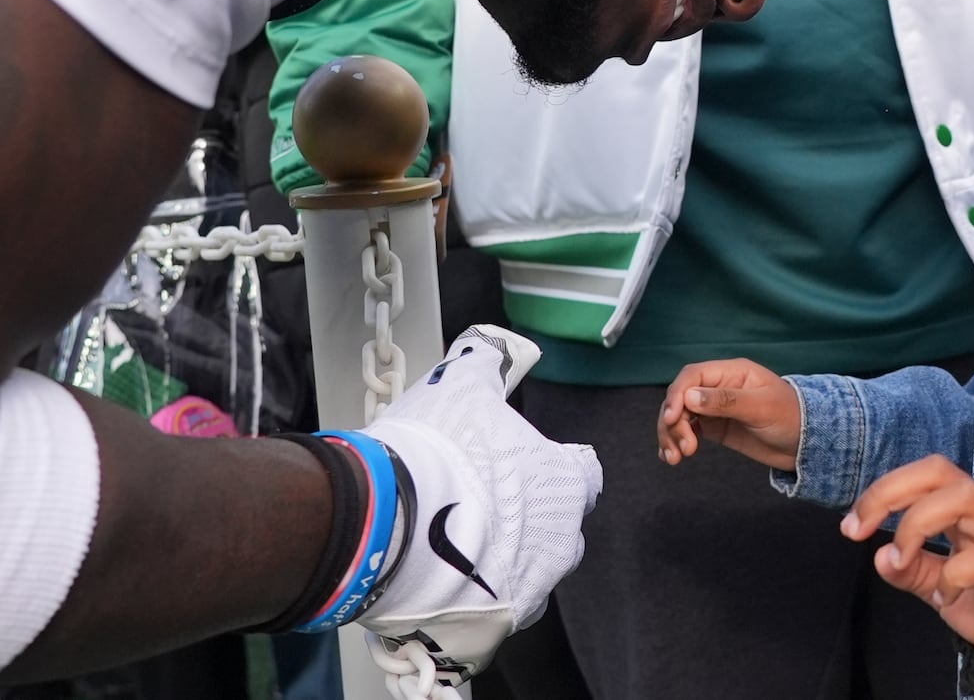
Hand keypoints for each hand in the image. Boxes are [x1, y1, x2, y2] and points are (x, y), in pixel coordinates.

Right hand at [355, 326, 601, 683]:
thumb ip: (484, 364)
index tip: (524, 465)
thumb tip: (490, 346)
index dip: (553, 467)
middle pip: (556, 528)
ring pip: (527, 573)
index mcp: (565, 484)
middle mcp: (561, 540)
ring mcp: (531, 589)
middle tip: (478, 505)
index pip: (583, 473)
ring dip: (500, 561)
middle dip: (526, 520)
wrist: (389, 527)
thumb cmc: (435, 454)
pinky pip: (492, 611)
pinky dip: (473, 599)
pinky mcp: (495, 627)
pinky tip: (439, 581)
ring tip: (452, 545)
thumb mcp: (459, 386)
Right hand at [657, 358, 800, 470]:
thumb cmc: (791, 416)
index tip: (671, 418)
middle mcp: (718, 388)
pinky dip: (675, 442)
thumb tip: (689, 397)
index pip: (692, 376)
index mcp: (731, 373)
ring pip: (680, 416)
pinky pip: (688, 431)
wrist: (807, 443)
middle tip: (683, 448)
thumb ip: (726, 401)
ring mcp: (714, 408)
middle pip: (680, 398)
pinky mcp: (715, 428)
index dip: (677, 395)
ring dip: (672, 435)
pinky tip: (670, 457)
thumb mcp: (761, 407)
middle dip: (673, 422)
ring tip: (676, 458)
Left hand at [842, 455, 973, 674]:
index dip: (882, 490)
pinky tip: (945, 598)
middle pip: (942, 471)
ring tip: (902, 560)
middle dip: (890, 492)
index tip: (851, 525)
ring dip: (917, 526)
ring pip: (965, 498)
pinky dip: (953, 576)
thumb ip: (910, 570)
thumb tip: (878, 555)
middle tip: (860, 528)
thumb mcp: (939, 587)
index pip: (926, 473)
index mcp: (969, 513)